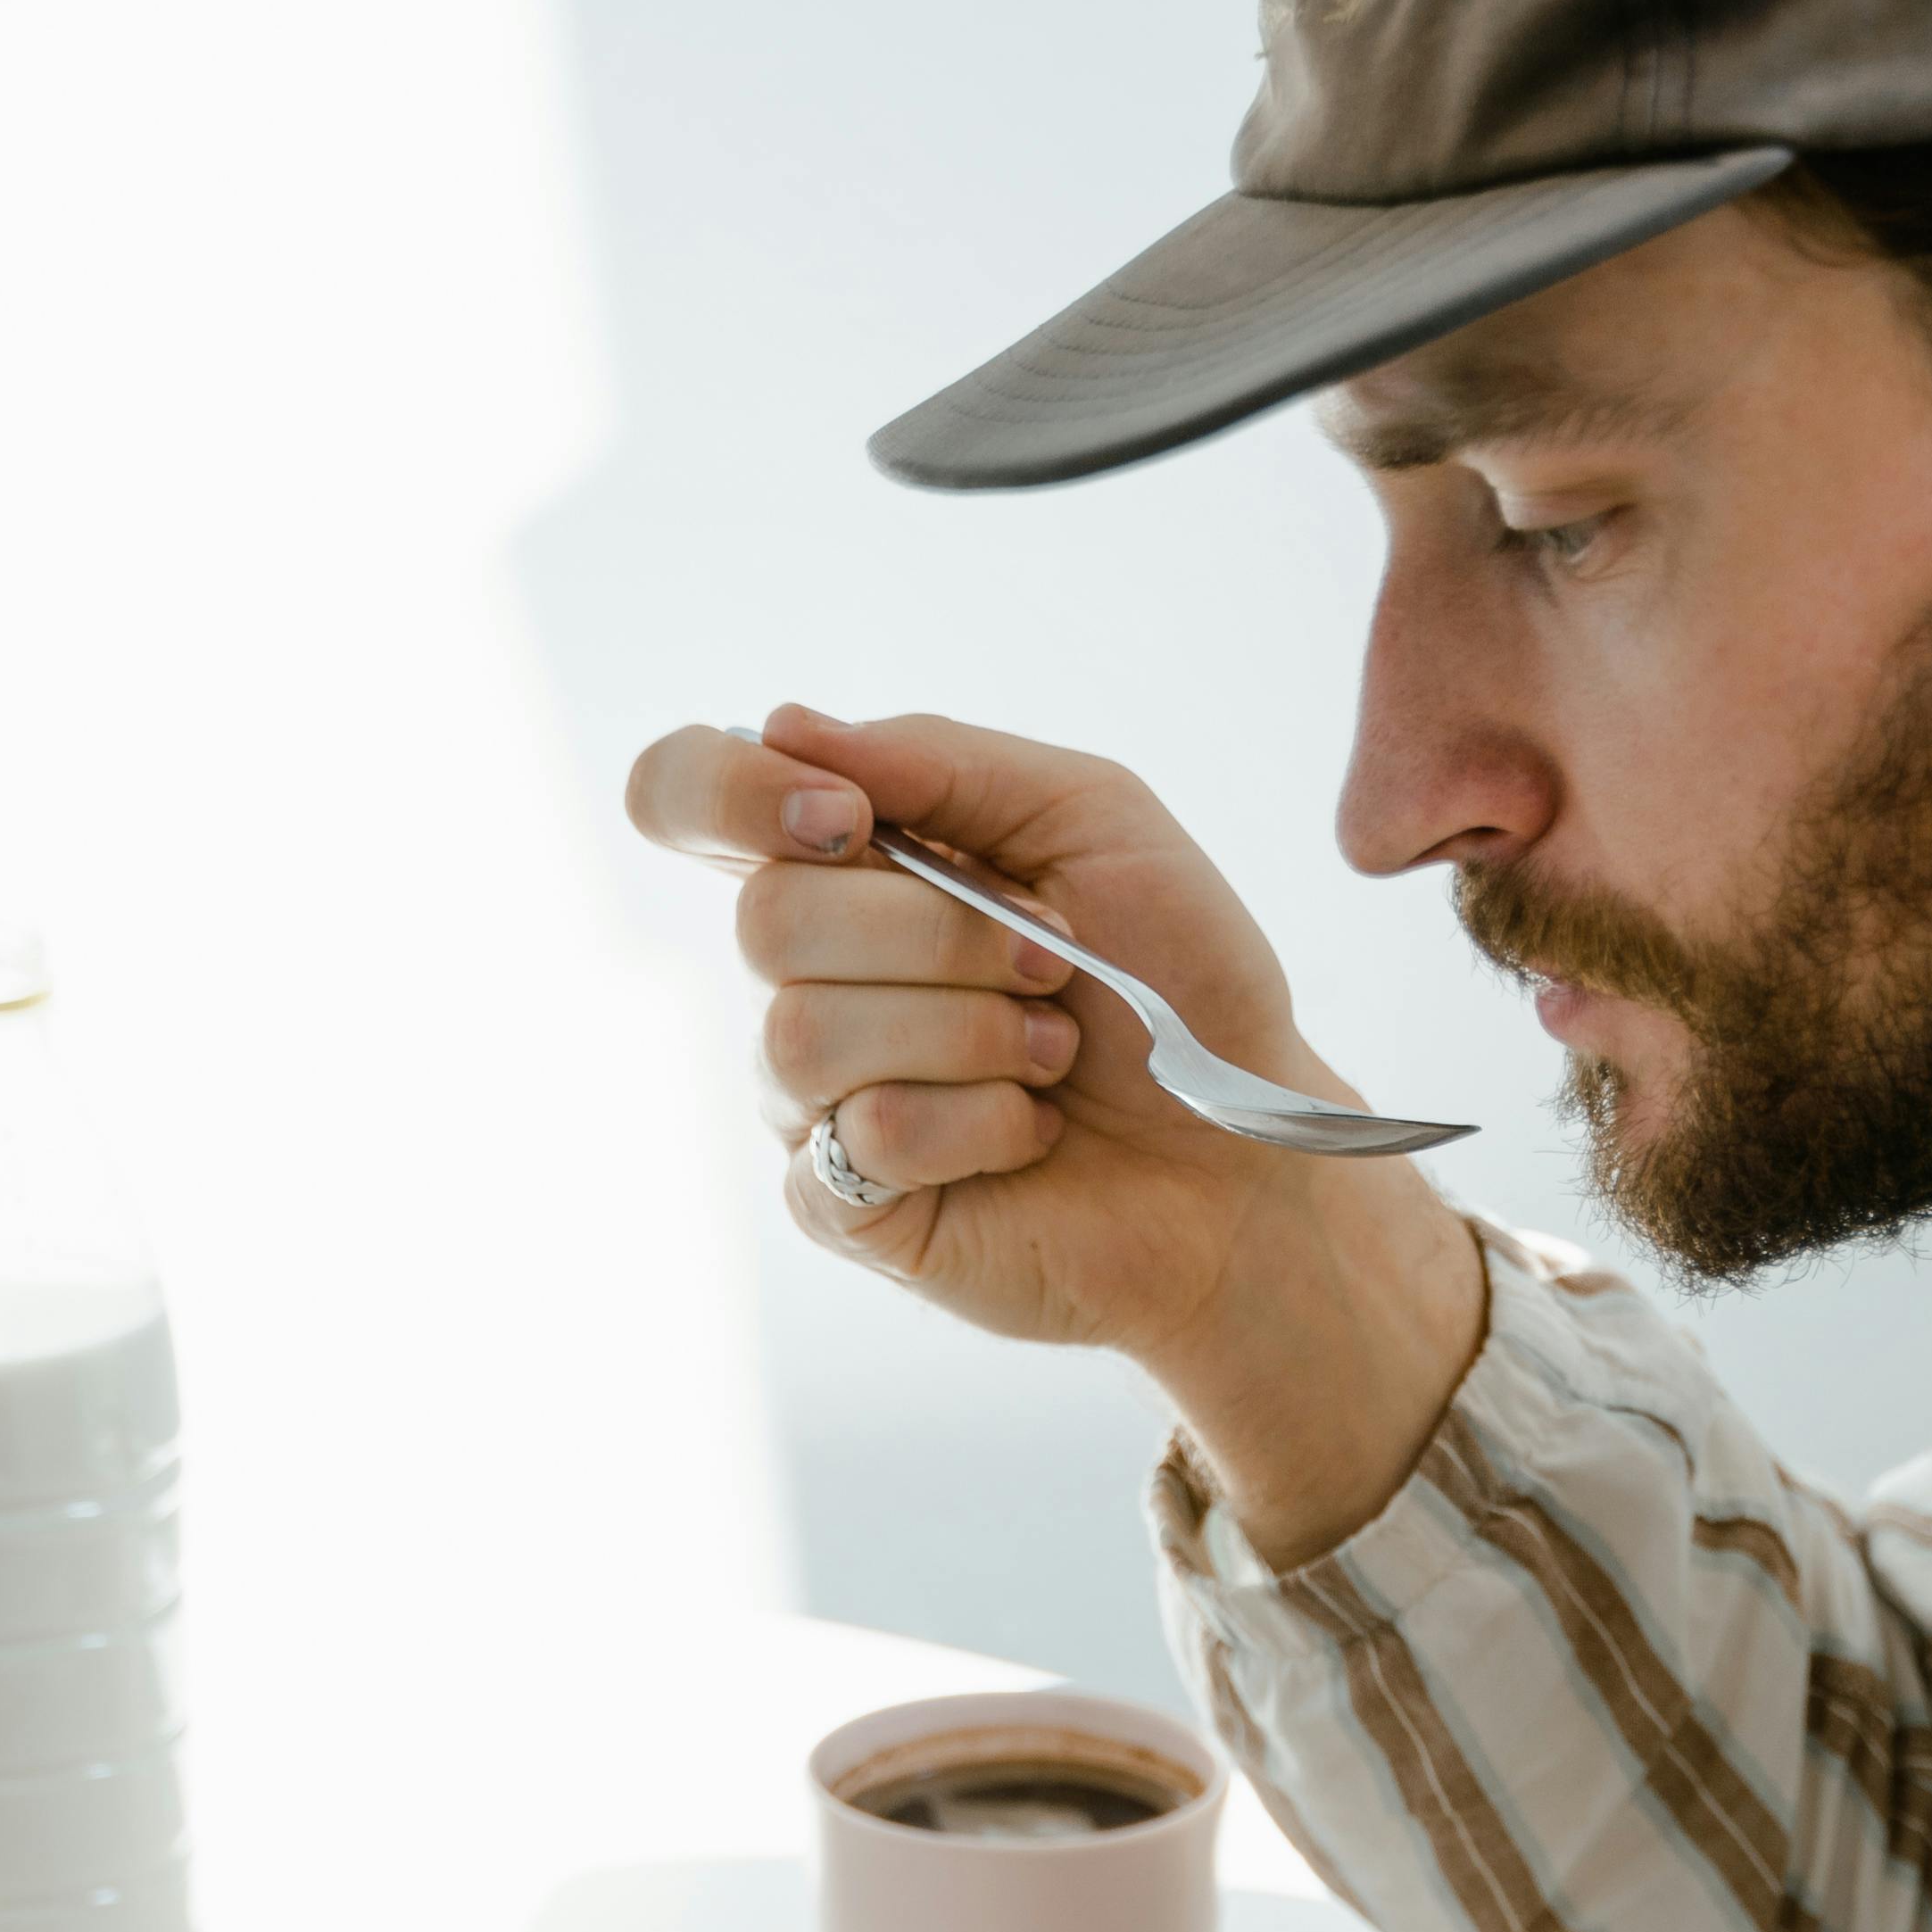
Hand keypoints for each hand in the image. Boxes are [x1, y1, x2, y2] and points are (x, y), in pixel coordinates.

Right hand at [621, 699, 1486, 1565]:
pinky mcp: (843, 1206)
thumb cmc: (1181, 985)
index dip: (728, 794)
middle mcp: (808, 976)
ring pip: (803, 1035)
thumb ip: (944, 761)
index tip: (850, 817)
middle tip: (1048, 971)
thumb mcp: (1094, 820)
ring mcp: (814, 1099)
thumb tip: (781, 726)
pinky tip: (1027, 1135)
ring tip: (1050, 1059)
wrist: (1245, 1156)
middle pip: (766, 920)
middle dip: (940, 936)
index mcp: (849, 866)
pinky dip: (975, 1126)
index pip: (687, 795)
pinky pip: (860, 1138)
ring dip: (967, 1035)